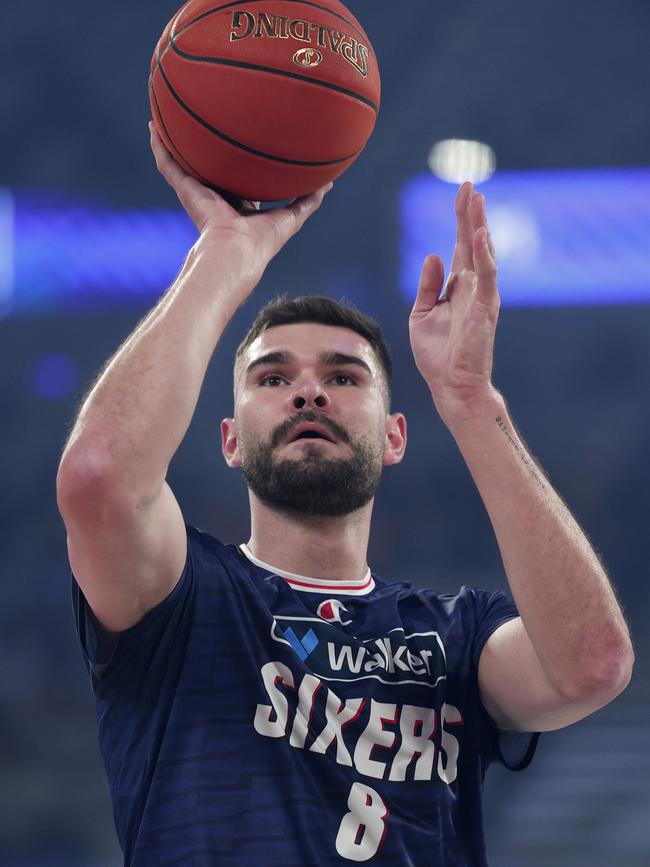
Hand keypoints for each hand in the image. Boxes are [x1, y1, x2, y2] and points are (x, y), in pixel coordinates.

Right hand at [149, 121, 331, 267]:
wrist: (236, 250)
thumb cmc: (264, 241)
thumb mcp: (292, 216)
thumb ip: (308, 200)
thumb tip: (329, 184)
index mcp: (238, 204)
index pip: (237, 178)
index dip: (239, 163)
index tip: (243, 144)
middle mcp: (216, 196)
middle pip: (209, 166)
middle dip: (205, 149)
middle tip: (204, 121)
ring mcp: (198, 192)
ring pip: (183, 162)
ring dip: (174, 142)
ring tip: (167, 116)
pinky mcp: (185, 189)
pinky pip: (167, 164)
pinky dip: (159, 146)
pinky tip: (153, 126)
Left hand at [408, 182, 499, 427]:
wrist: (450, 385)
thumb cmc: (437, 355)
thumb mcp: (421, 314)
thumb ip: (427, 286)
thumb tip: (431, 254)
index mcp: (456, 287)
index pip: (460, 245)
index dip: (461, 219)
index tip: (461, 192)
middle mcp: (472, 287)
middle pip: (473, 242)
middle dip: (471, 213)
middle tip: (469, 185)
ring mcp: (481, 296)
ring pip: (483, 253)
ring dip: (480, 226)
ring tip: (476, 199)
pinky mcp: (485, 308)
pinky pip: (487, 276)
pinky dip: (485, 255)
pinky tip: (481, 235)